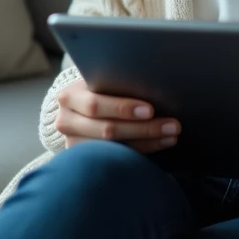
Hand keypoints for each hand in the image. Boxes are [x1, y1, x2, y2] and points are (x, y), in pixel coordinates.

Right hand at [55, 78, 180, 152]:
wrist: (76, 107)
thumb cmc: (96, 87)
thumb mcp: (98, 81)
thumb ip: (115, 83)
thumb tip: (154, 84)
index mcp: (69, 97)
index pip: (96, 105)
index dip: (123, 109)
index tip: (151, 110)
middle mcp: (66, 122)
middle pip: (107, 130)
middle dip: (143, 128)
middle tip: (172, 125)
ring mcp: (73, 143)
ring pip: (114, 148)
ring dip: (147, 142)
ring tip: (171, 135)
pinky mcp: (84, 158)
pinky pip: (116, 158)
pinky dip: (142, 151)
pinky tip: (160, 144)